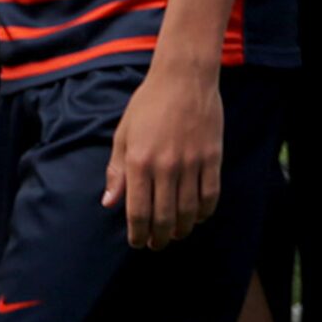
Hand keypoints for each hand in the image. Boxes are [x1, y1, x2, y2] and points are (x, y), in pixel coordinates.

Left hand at [103, 63, 222, 248]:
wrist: (184, 77)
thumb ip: (116, 170)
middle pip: (164, 217)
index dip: (137, 233)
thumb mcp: (124, 134)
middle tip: (157, 244)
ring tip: (177, 233)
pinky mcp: (212, 157)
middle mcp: (165, 166)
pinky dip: (204, 211)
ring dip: (182, 229)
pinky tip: (198, 216)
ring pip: (188, 211)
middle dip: (159, 238)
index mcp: (139, 161)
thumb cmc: (149, 103)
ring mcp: (191, 162)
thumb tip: (109, 202)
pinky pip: (210, 194)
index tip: (137, 241)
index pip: (138, 212)